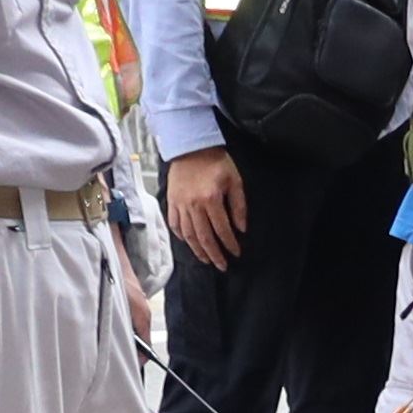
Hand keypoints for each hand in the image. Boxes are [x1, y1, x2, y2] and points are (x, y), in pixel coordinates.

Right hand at [165, 151, 246, 270]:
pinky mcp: (171, 201)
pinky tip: (189, 243)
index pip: (222, 229)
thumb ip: (239, 206)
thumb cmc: (216, 162)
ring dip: (198, 250)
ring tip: (206, 260)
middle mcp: (194, 205)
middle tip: (222, 266)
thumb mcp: (235, 181)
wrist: (190, 146)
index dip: (230, 244)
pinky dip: (181, 236)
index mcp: (211, 199)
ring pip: (189, 234)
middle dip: (214, 254)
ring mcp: (180, 204)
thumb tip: (241, 229)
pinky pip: (175, 224)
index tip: (236, 253)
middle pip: (204, 237)